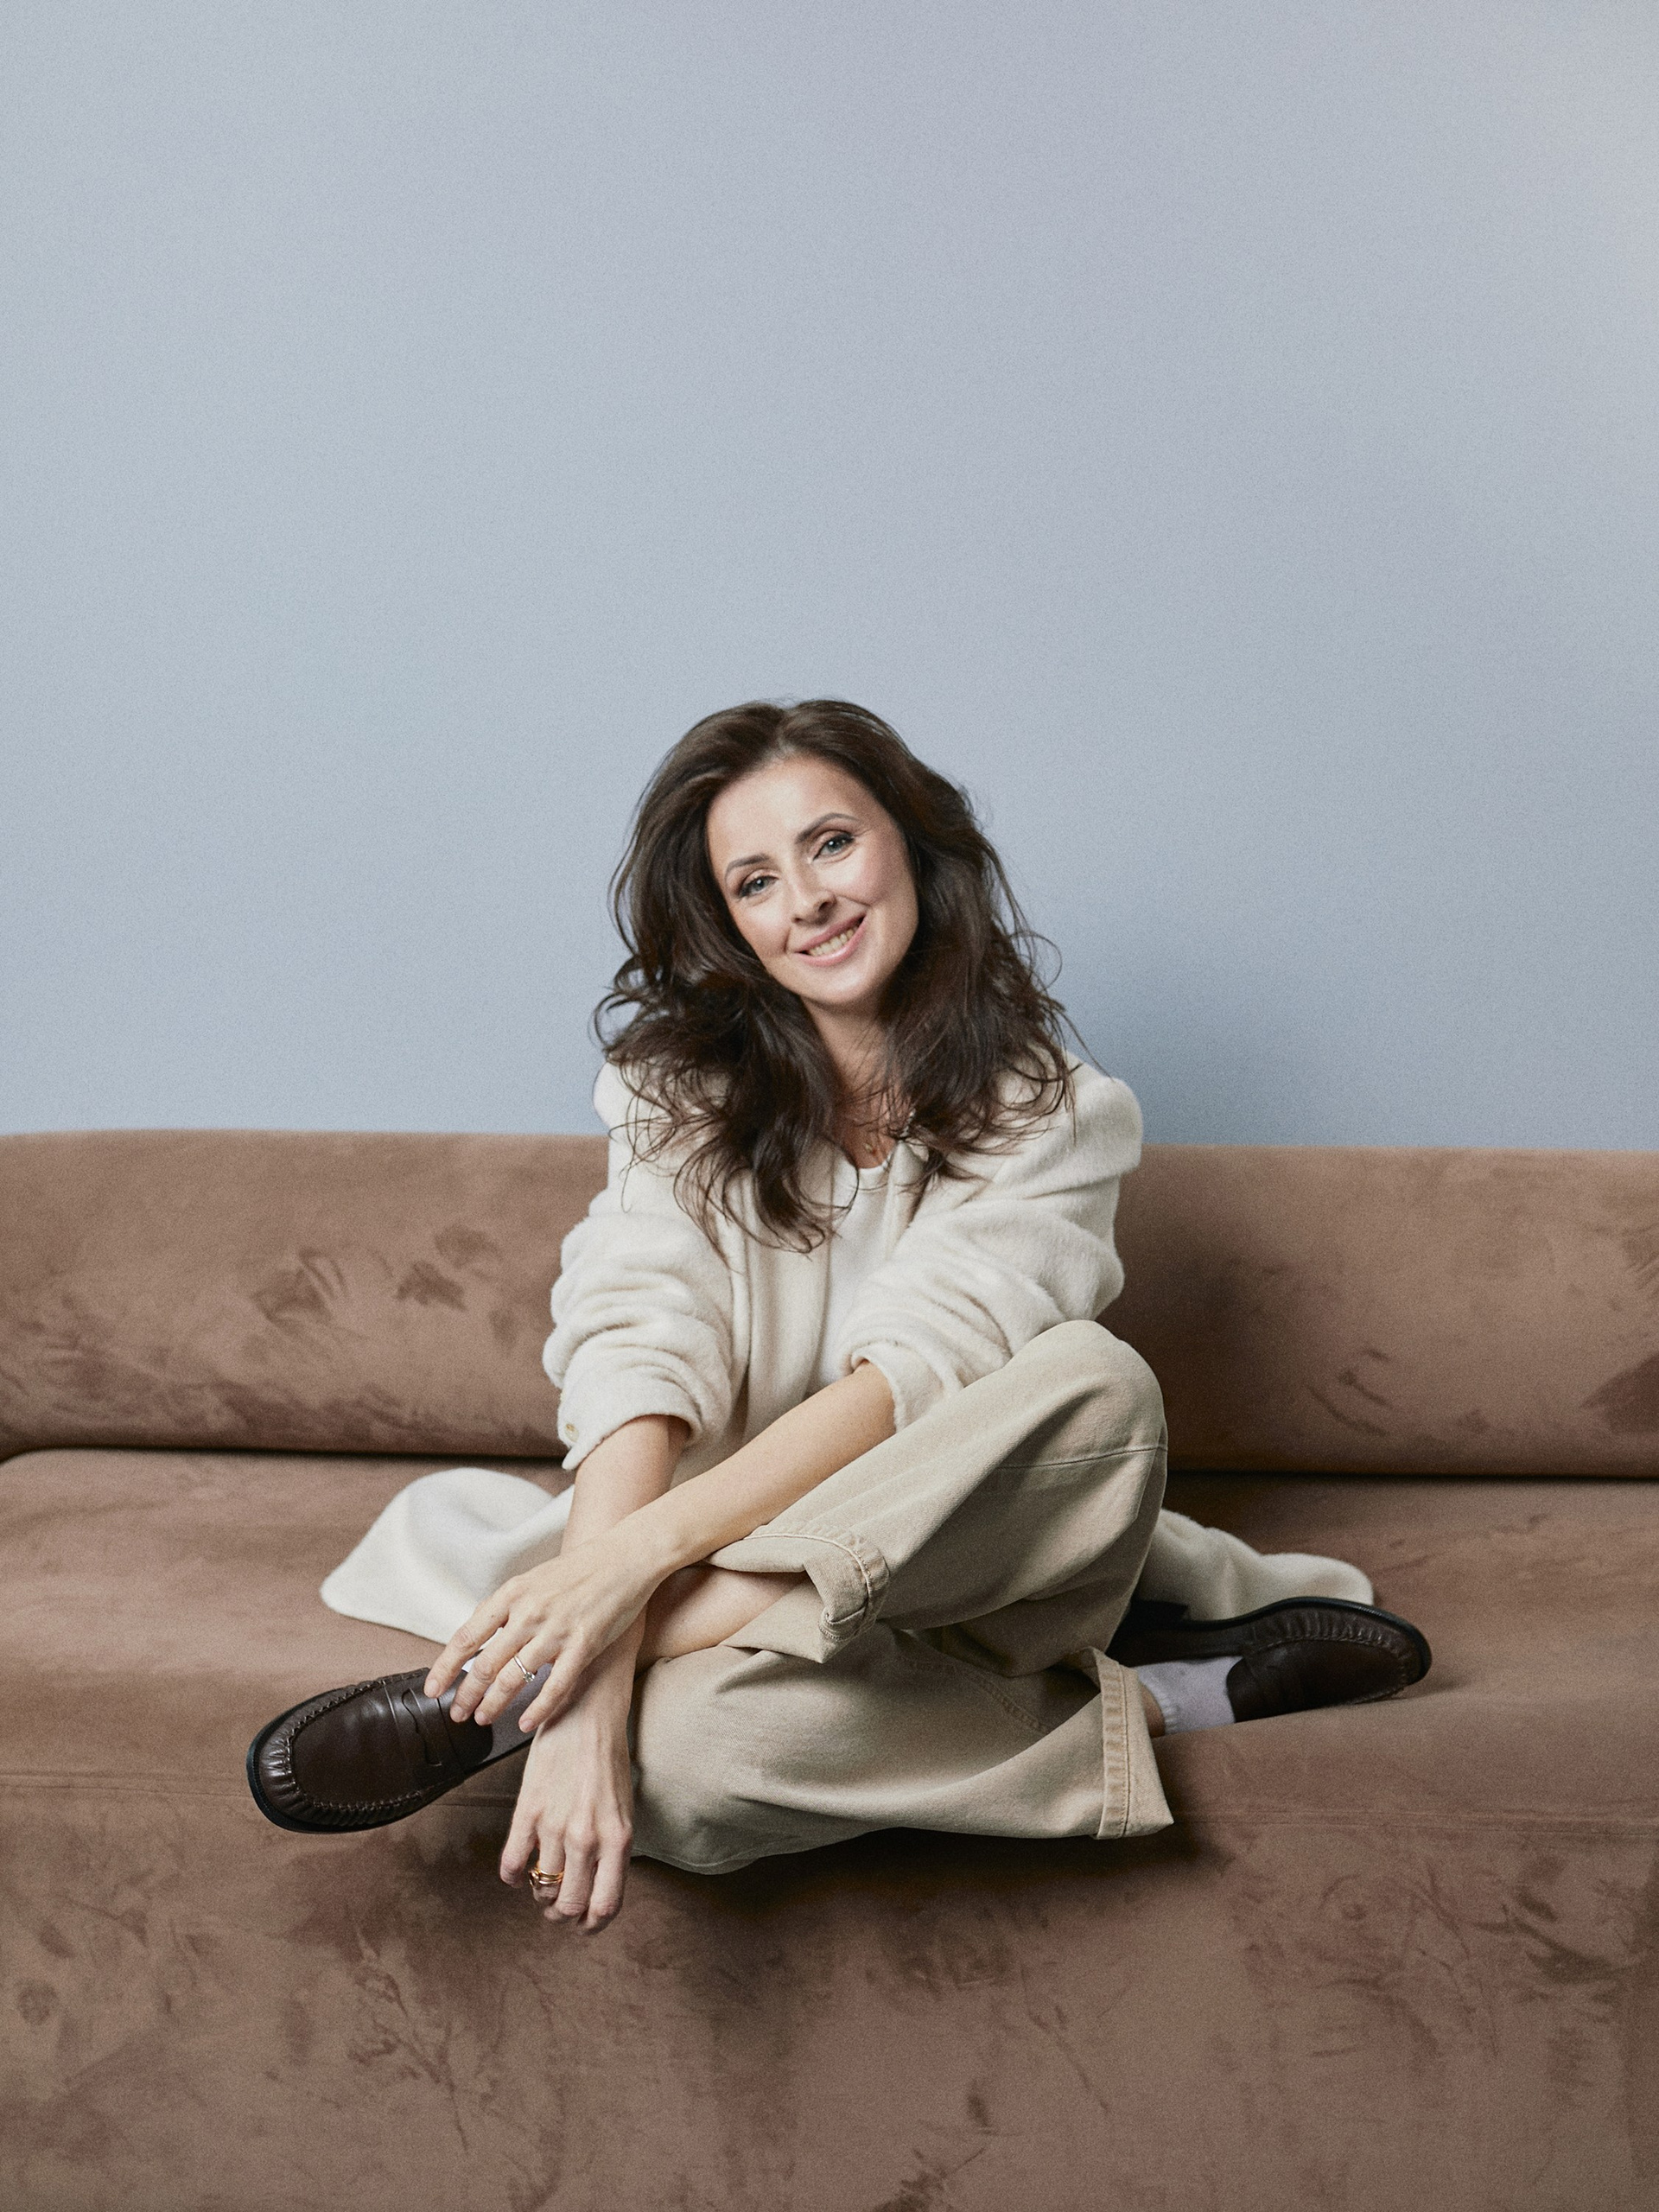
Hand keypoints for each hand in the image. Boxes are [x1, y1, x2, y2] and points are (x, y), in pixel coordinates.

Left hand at [425, 1522, 664, 1731]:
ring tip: (483, 1719)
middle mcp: (530, 1612)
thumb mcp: (533, 1580)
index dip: (446, 1667)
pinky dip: (537, 1710)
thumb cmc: (579, 1570)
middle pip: (486, 1664)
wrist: (625, 1557)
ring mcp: (557, 1630)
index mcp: (512, 1593)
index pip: (468, 1637)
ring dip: (493, 1705)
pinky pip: (554, 1687)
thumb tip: (479, 1640)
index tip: (433, 1689)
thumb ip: (507, 1609)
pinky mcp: (584, 1645)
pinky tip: (526, 1724)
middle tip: (457, 1713)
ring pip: (513, 1679)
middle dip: (466, 1695)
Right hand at [502, 1649, 635, 1933]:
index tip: (584, 1923)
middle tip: (558, 1903)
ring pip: (541, 1889)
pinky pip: (512, 1863)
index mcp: (618, 1839)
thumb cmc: (609, 1759)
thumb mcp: (623, 1807)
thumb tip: (596, 1884)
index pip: (605, 1906)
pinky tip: (517, 1870)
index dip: (592, 1924)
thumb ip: (612, 1848)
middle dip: (562, 1913)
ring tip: (540, 1882)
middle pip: (568, 1907)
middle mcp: (588, 1839)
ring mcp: (556, 1826)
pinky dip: (512, 1876)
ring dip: (539, 1894)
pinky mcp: (529, 1810)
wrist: (587, 1713)